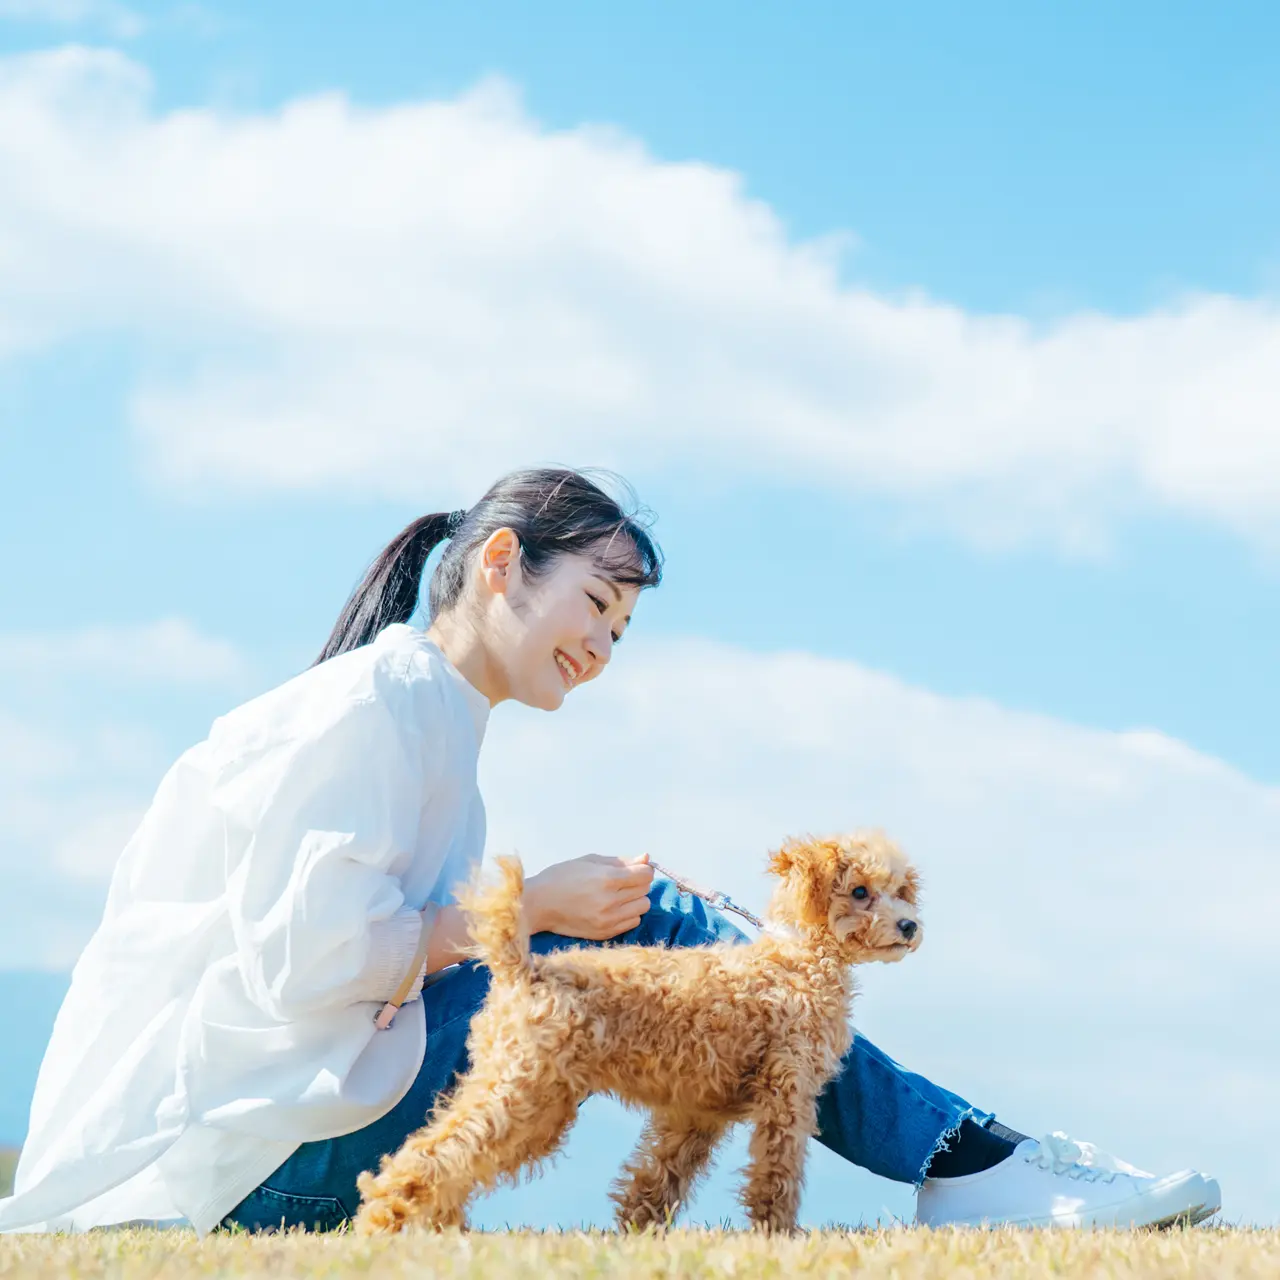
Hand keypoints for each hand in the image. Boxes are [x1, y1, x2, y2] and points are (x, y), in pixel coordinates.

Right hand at [523, 853, 654, 939]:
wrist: (538, 904)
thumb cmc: (562, 877)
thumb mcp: (590, 861)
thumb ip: (621, 861)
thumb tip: (646, 859)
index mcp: (607, 879)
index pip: (645, 874)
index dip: (642, 869)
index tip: (634, 869)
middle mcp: (610, 901)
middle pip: (645, 890)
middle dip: (638, 883)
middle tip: (621, 882)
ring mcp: (608, 920)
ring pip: (643, 907)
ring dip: (635, 900)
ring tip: (617, 896)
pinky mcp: (605, 934)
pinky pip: (632, 922)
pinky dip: (627, 914)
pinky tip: (612, 909)